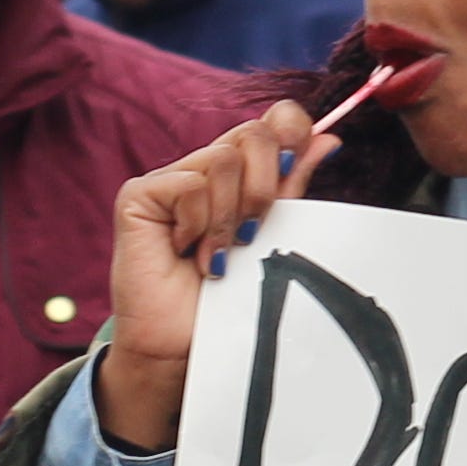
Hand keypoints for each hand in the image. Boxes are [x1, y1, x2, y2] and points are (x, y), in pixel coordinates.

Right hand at [95, 105, 339, 456]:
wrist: (188, 345)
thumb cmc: (231, 295)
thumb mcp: (272, 232)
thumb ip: (293, 184)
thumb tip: (328, 138)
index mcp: (240, 172)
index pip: (271, 120)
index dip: (291, 130)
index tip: (296, 164)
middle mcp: (203, 167)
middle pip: (254, 134)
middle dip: (265, 187)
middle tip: (251, 231)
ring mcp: (168, 178)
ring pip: (223, 160)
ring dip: (229, 218)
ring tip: (218, 254)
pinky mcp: (138, 195)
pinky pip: (189, 185)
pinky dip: (198, 224)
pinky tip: (187, 252)